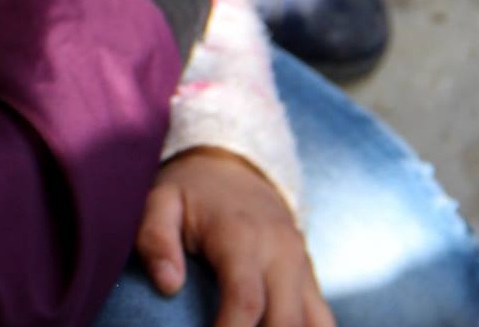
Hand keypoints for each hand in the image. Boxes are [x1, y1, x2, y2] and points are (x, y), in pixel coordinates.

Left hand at [138, 148, 332, 326]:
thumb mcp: (160, 200)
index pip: (245, 302)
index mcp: (242, 237)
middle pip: (285, 322)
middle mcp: (282, 253)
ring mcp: (302, 266)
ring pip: (313, 325)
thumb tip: (167, 285)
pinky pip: (323, 321)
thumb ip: (155, 238)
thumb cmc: (190, 190)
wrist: (235, 167)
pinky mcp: (310, 278)